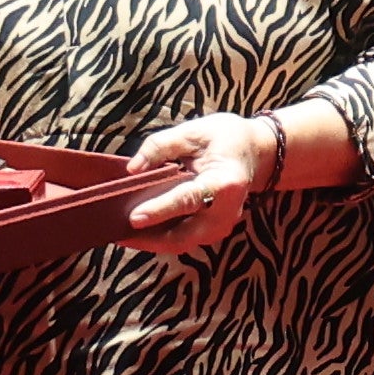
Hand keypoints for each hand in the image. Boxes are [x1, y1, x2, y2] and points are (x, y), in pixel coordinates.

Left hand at [124, 111, 283, 256]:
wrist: (257, 152)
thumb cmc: (225, 138)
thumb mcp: (195, 132)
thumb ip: (161, 146)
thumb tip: (133, 168)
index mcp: (225, 182)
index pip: (188, 200)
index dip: (160, 209)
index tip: (133, 217)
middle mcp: (227, 210)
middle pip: (185, 235)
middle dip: (150, 239)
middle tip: (116, 232)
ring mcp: (223, 224)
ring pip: (183, 243)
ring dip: (152, 241)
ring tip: (122, 233)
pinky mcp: (215, 230)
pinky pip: (185, 239)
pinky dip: (161, 237)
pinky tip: (140, 230)